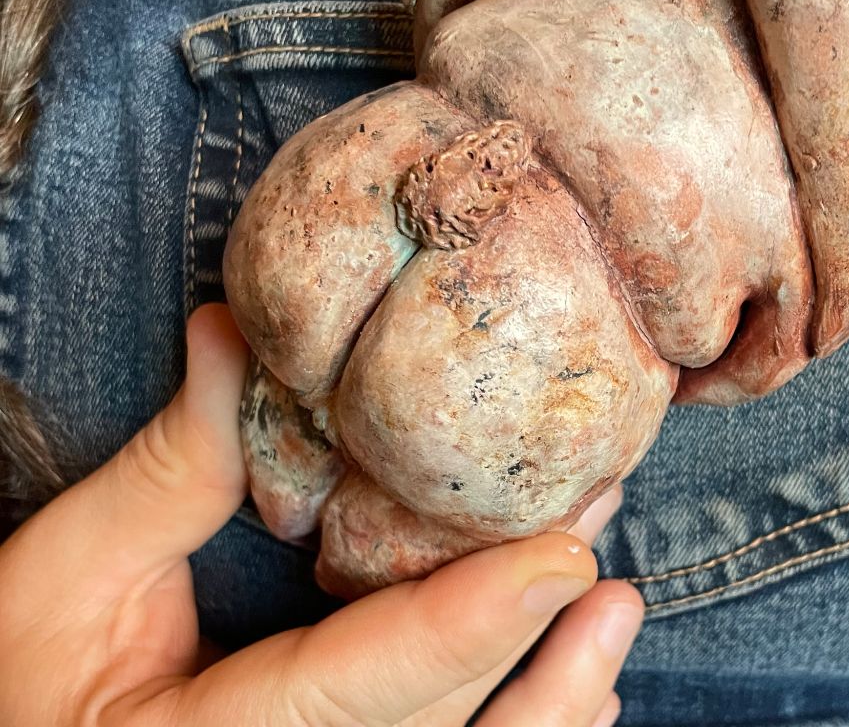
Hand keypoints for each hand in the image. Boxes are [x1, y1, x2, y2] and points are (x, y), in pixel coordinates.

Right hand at [0, 305, 642, 726]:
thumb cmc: (17, 681)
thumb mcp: (66, 575)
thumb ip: (168, 470)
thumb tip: (226, 333)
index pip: (362, 688)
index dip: (466, 623)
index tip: (564, 558)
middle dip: (536, 650)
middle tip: (601, 552)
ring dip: (553, 705)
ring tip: (614, 623)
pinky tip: (580, 695)